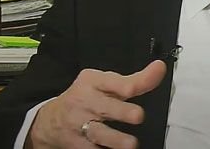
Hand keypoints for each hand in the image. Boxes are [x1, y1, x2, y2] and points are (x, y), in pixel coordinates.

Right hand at [27, 60, 166, 148]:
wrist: (50, 121)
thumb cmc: (86, 98)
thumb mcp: (104, 83)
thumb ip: (134, 80)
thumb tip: (159, 69)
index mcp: (93, 81)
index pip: (116, 82)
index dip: (137, 81)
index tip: (157, 74)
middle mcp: (86, 101)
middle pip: (106, 107)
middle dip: (123, 112)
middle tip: (138, 115)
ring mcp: (79, 123)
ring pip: (98, 132)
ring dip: (116, 139)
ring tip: (131, 144)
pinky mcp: (75, 144)